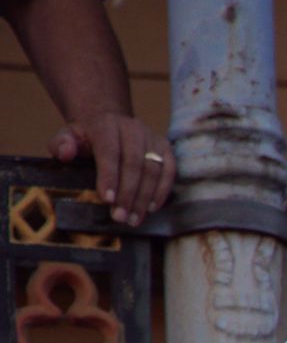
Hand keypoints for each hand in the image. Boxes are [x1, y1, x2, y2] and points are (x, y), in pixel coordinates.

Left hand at [51, 112, 174, 226]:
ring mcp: (152, 137)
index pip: (110, 151)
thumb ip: (62, 143)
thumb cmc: (87, 137)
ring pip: (153, 169)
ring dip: (144, 197)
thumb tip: (66, 153)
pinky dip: (162, 191)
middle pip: (134, 163)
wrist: (110, 123)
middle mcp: (133, 128)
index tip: (107, 200)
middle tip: (120, 217)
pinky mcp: (165, 148)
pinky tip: (152, 208)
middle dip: (128, 193)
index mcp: (106, 125)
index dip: (110, 176)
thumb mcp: (68, 136)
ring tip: (134, 219)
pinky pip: (169, 171)